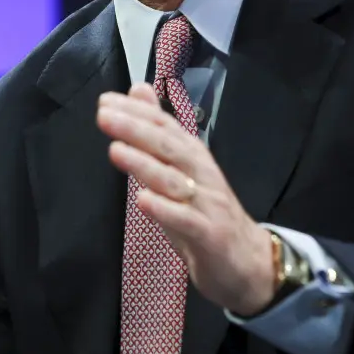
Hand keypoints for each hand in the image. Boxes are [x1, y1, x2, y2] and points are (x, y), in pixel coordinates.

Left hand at [97, 83, 276, 317]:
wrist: (249, 262)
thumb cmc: (207, 213)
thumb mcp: (180, 171)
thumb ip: (157, 134)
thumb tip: (137, 91)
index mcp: (193, 157)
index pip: (165, 126)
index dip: (137, 112)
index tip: (105, 101)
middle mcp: (202, 174)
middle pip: (169, 147)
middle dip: (136, 130)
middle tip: (104, 116)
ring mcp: (208, 204)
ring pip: (174, 180)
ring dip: (145, 164)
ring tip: (115, 151)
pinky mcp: (210, 234)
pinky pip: (186, 221)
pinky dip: (165, 210)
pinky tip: (143, 201)